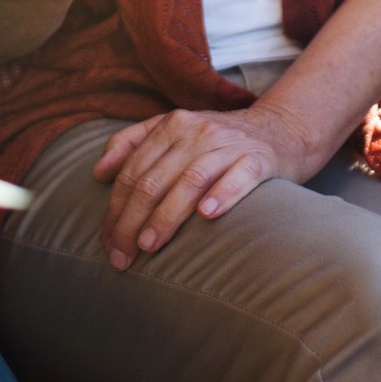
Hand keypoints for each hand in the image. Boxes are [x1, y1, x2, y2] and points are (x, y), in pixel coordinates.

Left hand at [93, 103, 327, 268]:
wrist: (282, 130)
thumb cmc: (220, 141)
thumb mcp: (175, 131)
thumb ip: (133, 143)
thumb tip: (98, 173)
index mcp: (171, 125)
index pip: (133, 172)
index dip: (115, 209)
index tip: (107, 244)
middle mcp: (197, 132)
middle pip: (154, 179)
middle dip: (131, 221)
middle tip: (121, 256)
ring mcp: (229, 145)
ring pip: (189, 181)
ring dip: (165, 216)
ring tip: (149, 245)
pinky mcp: (259, 159)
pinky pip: (239, 176)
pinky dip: (222, 194)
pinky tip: (207, 216)